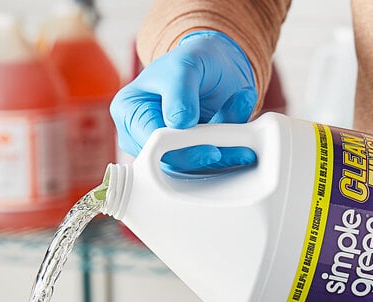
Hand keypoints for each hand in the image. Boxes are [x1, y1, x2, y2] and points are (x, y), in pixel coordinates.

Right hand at [110, 30, 257, 171]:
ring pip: (196, 168)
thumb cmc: (191, 63)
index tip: (211, 149)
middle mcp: (142, 138)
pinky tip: (243, 131)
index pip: (150, 143)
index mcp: (129, 112)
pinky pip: (211, 166)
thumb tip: (178, 123)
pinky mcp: (190, 160)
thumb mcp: (184, 64)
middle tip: (236, 136)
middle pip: (173, 161)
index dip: (181, 149)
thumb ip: (179, 91)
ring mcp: (166, 152)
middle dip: (209, 151)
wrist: (213, 68)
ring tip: (242, 120)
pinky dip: (231, 150)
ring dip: (226, 149)